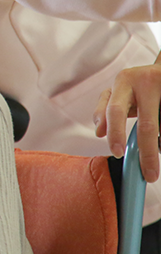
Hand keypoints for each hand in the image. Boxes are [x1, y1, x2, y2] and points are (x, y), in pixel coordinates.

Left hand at [94, 52, 160, 182]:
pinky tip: (160, 137)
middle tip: (147, 173)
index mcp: (125, 80)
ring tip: (157, 145)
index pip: (115, 110)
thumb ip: (105, 109)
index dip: (115, 133)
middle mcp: (146, 81)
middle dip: (146, 153)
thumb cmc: (138, 84)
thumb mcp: (118, 91)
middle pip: (146, 126)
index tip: (117, 153)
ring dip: (159, 143)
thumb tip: (100, 133)